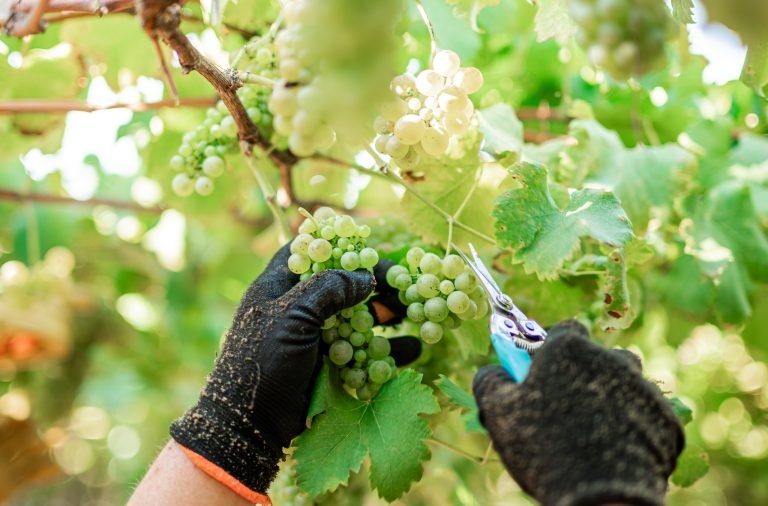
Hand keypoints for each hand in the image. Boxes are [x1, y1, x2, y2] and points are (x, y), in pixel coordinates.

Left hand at [169, 244, 419, 496]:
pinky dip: (387, 350)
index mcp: (279, 287)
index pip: (308, 251)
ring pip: (357, 318)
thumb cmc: (263, 361)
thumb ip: (330, 289)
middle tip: (405, 285)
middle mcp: (298, 308)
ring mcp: (315, 338)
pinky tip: (413, 348)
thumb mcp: (293, 316)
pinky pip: (364, 352)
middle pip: (342, 285)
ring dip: (386, 315)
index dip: (337, 244)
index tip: (368, 245)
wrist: (251, 424)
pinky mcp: (328, 366)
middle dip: (374, 284)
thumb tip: (365, 277)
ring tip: (415, 313)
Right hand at [473, 320, 683, 505]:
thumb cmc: (544, 446)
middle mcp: (611, 358)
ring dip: (609, 396)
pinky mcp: (665, 419)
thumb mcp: (498, 411)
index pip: (563, 330)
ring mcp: (643, 388)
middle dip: (581, 374)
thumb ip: (490, 380)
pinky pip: (643, 414)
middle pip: (595, 357)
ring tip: (591, 430)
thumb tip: (493, 371)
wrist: (603, 496)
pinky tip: (613, 449)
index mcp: (569, 349)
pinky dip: (631, 426)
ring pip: (623, 383)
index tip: (540, 372)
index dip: (550, 349)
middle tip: (563, 406)